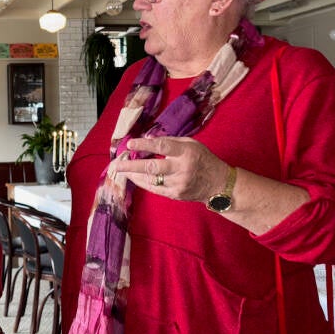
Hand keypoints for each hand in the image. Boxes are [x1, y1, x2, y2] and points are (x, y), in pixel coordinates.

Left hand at [110, 136, 227, 202]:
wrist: (218, 184)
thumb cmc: (202, 159)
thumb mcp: (191, 143)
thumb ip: (170, 141)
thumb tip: (147, 138)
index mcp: (186, 152)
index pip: (162, 146)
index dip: (144, 144)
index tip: (130, 144)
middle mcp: (182, 168)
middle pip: (153, 167)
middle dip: (131, 166)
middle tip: (115, 164)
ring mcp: (179, 183)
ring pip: (151, 179)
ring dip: (133, 174)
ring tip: (120, 170)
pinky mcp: (176, 194)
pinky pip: (154, 189)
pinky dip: (142, 183)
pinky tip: (132, 177)